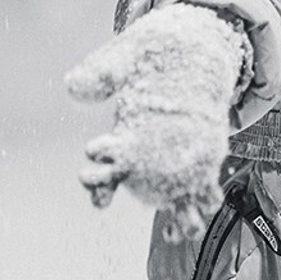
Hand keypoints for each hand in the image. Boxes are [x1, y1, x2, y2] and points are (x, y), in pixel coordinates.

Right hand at [64, 4, 248, 238]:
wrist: (186, 52)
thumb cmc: (148, 58)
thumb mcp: (123, 57)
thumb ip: (101, 72)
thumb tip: (72, 88)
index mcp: (121, 137)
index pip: (100, 161)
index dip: (92, 175)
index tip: (89, 164)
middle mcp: (142, 156)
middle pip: (122, 182)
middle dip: (108, 191)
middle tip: (102, 198)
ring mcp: (170, 161)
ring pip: (165, 194)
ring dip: (169, 211)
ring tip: (175, 227)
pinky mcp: (200, 159)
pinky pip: (201, 185)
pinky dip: (204, 197)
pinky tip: (208, 202)